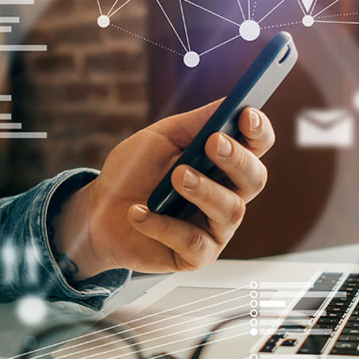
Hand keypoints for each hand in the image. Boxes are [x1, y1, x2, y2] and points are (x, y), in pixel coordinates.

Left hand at [53, 102, 275, 276]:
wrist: (99, 210)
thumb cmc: (134, 172)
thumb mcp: (161, 138)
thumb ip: (196, 123)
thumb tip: (230, 103)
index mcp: (225, 162)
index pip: (257, 145)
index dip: (259, 131)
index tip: (246, 115)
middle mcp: (229, 194)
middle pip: (255, 178)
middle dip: (238, 159)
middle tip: (213, 144)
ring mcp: (216, 227)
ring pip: (230, 210)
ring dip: (203, 190)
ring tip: (176, 177)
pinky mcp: (197, 256)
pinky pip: (193, 241)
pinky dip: (163, 224)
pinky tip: (139, 211)